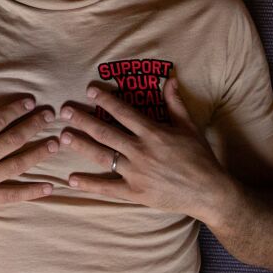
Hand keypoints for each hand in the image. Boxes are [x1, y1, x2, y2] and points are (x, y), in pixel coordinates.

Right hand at [0, 81, 57, 221]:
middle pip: (14, 138)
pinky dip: (33, 191)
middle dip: (34, 125)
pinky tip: (50, 186)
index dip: (16, 109)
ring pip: (19, 163)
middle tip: (51, 115)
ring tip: (56, 143)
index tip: (31, 101)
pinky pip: (14, 195)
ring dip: (39, 152)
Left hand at [59, 79, 234, 218]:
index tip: (89, 90)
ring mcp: (136, 174)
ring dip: (82, 146)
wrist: (209, 192)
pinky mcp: (135, 194)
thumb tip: (170, 79)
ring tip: (63, 137)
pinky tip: (71, 179)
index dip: (105, 100)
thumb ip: (175, 103)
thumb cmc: (200, 158)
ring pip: (103, 157)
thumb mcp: (189, 127)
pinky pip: (108, 189)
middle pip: (106, 132)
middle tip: (64, 111)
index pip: (123, 112)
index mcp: (154, 133)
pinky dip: (89, 185)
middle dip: (83, 120)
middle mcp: (141, 152)